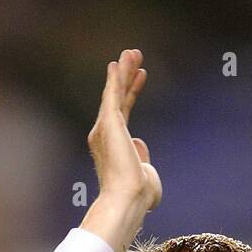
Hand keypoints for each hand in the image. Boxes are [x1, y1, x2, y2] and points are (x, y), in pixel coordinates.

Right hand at [81, 49, 161, 251]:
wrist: (129, 199)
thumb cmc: (138, 196)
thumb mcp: (146, 173)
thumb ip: (142, 158)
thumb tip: (139, 144)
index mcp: (114, 146)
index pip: (124, 113)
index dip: (132, 93)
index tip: (141, 77)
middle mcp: (105, 135)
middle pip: (117, 98)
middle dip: (125, 76)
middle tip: (134, 56)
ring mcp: (106, 128)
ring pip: (115, 93)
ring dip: (122, 71)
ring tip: (132, 52)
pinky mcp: (109, 123)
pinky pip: (112, 94)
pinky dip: (115, 78)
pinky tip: (119, 62)